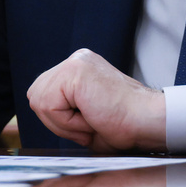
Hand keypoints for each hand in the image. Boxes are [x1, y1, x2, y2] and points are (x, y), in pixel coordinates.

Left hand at [27, 48, 165, 151]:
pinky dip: (67, 123)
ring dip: (64, 123)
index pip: (44, 96)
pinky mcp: (75, 71)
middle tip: (89, 124)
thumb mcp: (85, 116)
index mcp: (78, 69)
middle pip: (36, 96)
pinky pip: (49, 105)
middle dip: (57, 121)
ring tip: (92, 120)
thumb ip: (62, 109)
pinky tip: (92, 117)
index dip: (59, 120)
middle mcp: (75, 60)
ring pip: (39, 101)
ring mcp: (75, 62)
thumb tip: (41, 117)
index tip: (89, 123)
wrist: (149, 122)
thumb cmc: (126, 126)